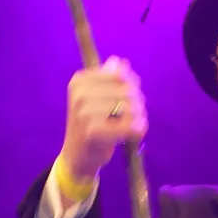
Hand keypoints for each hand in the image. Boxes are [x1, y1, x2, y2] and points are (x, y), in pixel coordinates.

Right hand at [62, 56, 147, 179]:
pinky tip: (131, 135)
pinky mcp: (92, 131)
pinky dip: (136, 131)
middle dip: (138, 106)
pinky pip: (129, 126)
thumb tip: (120, 61)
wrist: (78, 156)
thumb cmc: (93, 125)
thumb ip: (111, 80)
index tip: (130, 101)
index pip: (121, 75)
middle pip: (128, 91)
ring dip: (139, 120)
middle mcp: (79, 93)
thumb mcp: (99, 99)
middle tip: (135, 118)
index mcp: (80, 80)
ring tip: (131, 127)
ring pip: (131, 109)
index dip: (134, 88)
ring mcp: (83, 112)